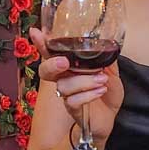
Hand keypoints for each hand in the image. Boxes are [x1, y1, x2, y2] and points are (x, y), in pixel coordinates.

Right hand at [31, 26, 123, 143]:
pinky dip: (88, 95)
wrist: (111, 116)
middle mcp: (65, 79)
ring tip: (102, 80)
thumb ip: (107, 59)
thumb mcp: (111, 72)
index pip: (52, 53)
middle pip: (45, 71)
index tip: (36, 32)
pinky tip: (101, 91)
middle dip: (52, 64)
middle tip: (65, 62)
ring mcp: (68, 95)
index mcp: (71, 67)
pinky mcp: (74, 109)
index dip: (42, 44)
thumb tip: (107, 46)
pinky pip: (73, 101)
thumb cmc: (107, 93)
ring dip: (84, 81)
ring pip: (63, 85)